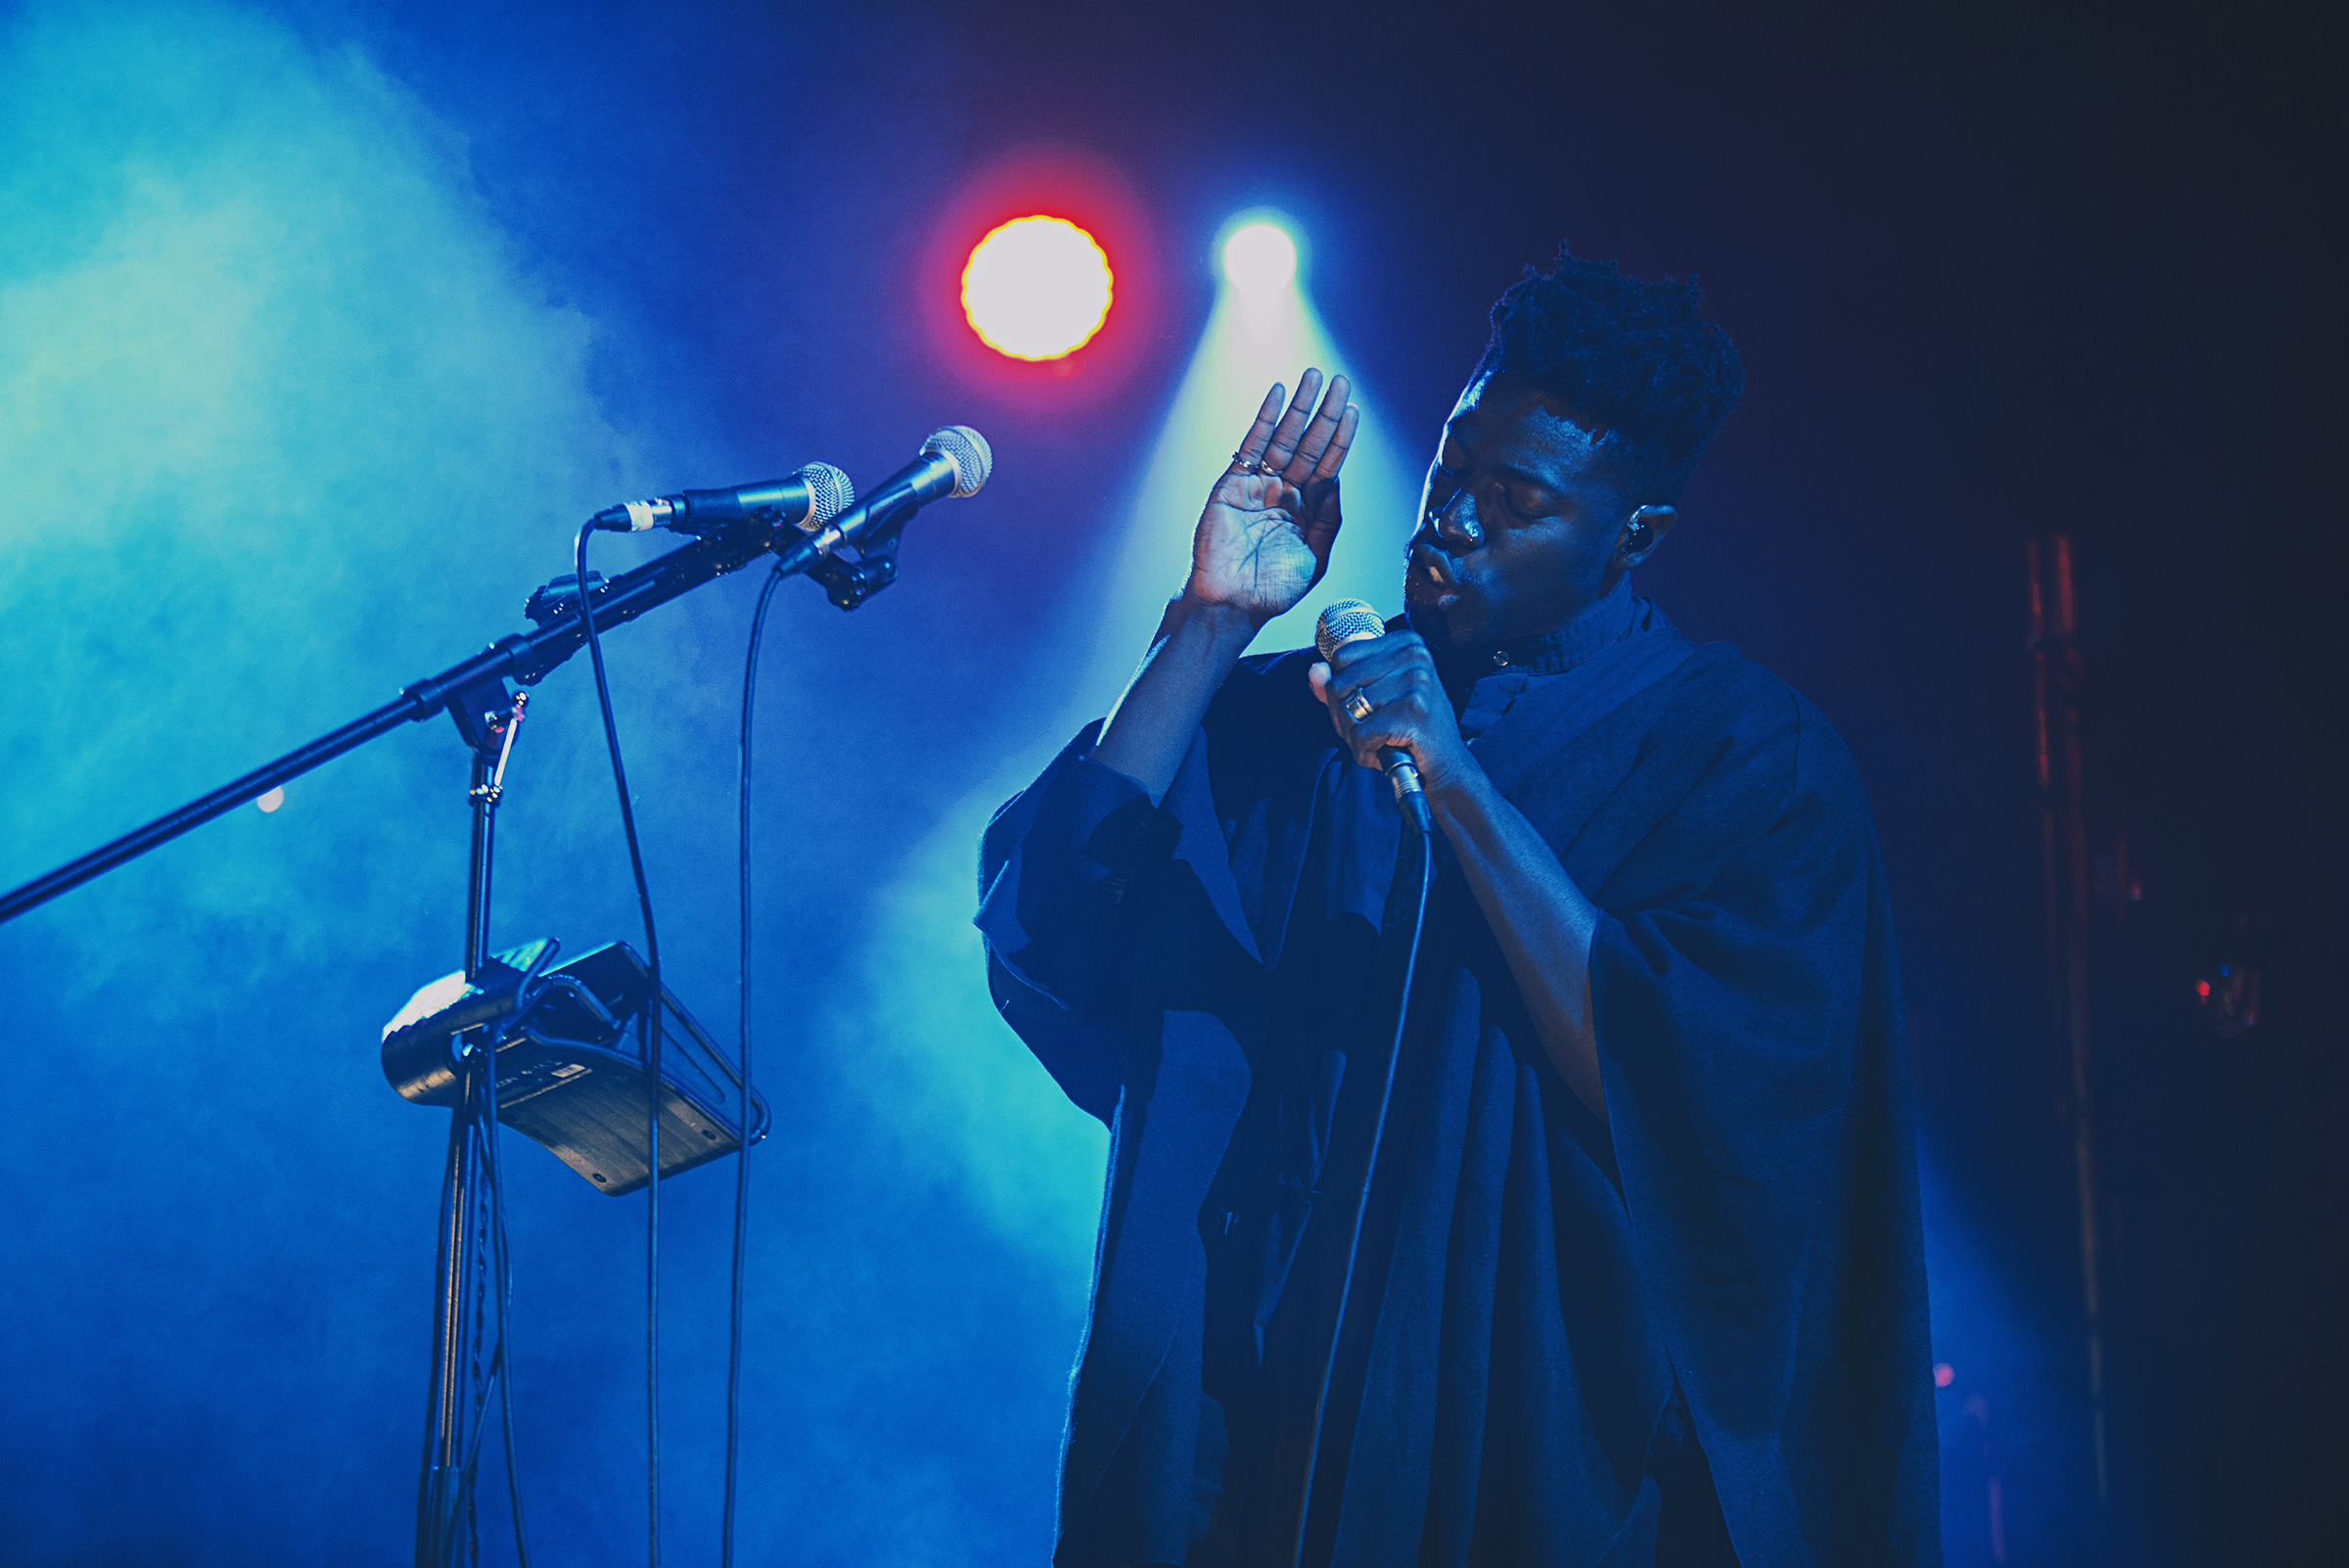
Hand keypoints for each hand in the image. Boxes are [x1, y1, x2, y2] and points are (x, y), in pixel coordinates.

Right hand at [1182, 370, 1357, 625]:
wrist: (1232, 604)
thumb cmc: (1273, 591)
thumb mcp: (1315, 557)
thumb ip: (1329, 519)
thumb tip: (1336, 481)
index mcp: (1308, 511)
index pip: (1328, 465)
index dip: (1341, 437)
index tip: (1353, 409)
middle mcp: (1285, 493)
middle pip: (1310, 444)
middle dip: (1325, 412)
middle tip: (1340, 381)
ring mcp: (1259, 485)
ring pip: (1284, 438)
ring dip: (1300, 407)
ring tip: (1314, 377)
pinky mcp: (1233, 483)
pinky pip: (1252, 445)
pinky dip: (1265, 418)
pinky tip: (1279, 395)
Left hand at [1308, 628, 1476, 798]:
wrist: (1448, 768)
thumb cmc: (1411, 731)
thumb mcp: (1374, 700)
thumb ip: (1341, 684)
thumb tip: (1314, 672)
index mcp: (1405, 643)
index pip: (1341, 657)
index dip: (1340, 689)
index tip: (1363, 708)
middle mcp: (1413, 655)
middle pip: (1339, 683)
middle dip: (1344, 716)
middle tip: (1370, 731)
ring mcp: (1415, 681)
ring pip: (1347, 709)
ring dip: (1354, 736)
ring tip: (1379, 741)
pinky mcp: (1413, 711)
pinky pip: (1360, 734)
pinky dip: (1364, 752)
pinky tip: (1383, 753)